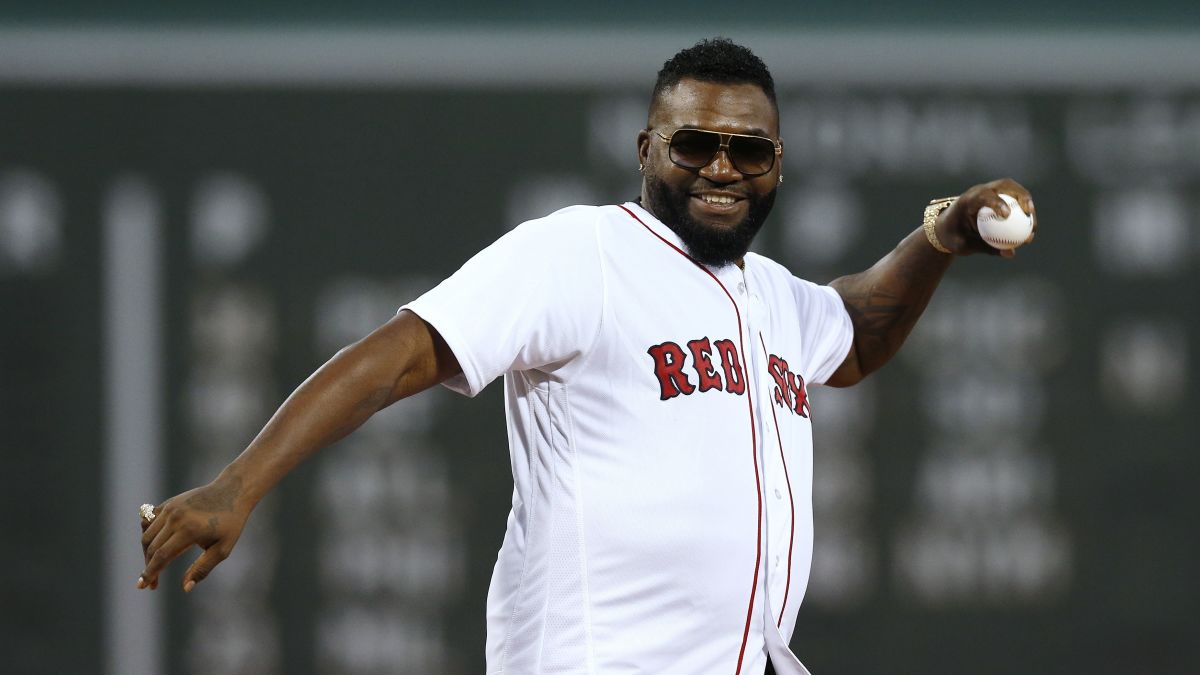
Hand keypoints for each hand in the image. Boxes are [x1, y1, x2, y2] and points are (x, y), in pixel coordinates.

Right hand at [138, 474, 250, 591]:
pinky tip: (154, 546)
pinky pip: (149, 521)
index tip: (142, 586)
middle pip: (151, 547)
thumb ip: (203, 568)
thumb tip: (185, 588)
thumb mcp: (223, 549)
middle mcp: (175, 518)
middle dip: (148, 567)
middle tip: (152, 583)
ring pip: (147, 535)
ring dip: (146, 553)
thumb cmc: (230, 523)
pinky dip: (147, 534)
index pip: (161, 556)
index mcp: (189, 530)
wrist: (232, 492)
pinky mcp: (168, 503)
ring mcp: (170, 508)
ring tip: (154, 566)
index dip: (150, 573)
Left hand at [937, 178, 1036, 257]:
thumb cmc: (952, 237)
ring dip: (1027, 204)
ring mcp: (990, 190)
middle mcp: (980, 190)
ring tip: (1033, 225)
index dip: (997, 202)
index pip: (984, 195)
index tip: (1007, 214)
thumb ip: (987, 248)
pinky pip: (1015, 200)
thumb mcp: (964, 246)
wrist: (945, 227)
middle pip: (1005, 185)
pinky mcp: (998, 195)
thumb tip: (1011, 253)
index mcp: (967, 200)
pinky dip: (1024, 211)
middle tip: (1029, 214)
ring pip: (1014, 191)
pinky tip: (1031, 228)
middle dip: (1021, 197)